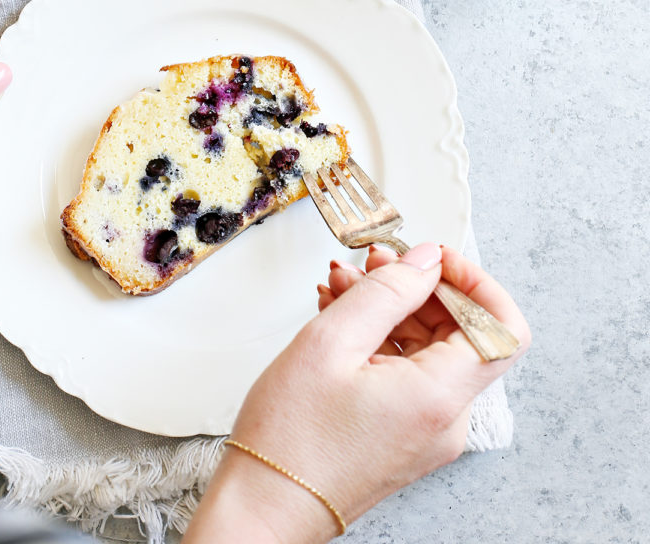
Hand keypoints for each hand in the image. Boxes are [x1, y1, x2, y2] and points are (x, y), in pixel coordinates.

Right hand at [183, 244, 529, 543]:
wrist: (265, 506)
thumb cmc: (291, 439)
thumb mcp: (332, 342)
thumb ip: (387, 291)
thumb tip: (426, 261)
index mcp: (439, 397)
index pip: (502, 328)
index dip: (476, 283)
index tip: (436, 259)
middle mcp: (445, 419)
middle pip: (461, 333)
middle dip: (419, 287)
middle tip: (374, 262)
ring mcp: (427, 430)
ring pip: (429, 348)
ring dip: (392, 308)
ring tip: (344, 285)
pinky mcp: (405, 434)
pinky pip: (409, 372)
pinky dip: (381, 338)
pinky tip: (342, 315)